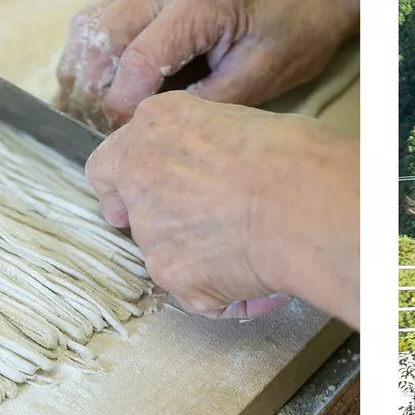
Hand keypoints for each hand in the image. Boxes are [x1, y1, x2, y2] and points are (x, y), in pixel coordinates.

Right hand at [58, 0, 358, 127]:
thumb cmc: (295, 31)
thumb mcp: (259, 77)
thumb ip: (202, 102)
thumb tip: (146, 129)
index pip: (139, 58)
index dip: (123, 105)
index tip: (127, 135)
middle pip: (100, 37)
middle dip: (93, 90)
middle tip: (104, 127)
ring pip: (89, 24)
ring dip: (83, 70)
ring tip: (95, 110)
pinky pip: (101, 16)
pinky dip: (92, 53)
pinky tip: (102, 86)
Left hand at [84, 92, 358, 325]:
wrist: (302, 201)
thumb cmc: (294, 152)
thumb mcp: (244, 122)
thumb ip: (210, 145)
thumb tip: (225, 165)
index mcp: (157, 125)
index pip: (111, 160)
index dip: (126, 181)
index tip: (141, 191)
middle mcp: (140, 175)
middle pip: (133, 206)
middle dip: (163, 217)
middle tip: (204, 224)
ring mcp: (150, 230)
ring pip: (166, 251)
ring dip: (202, 254)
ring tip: (259, 247)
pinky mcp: (170, 274)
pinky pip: (198, 292)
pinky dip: (227, 292)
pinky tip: (266, 280)